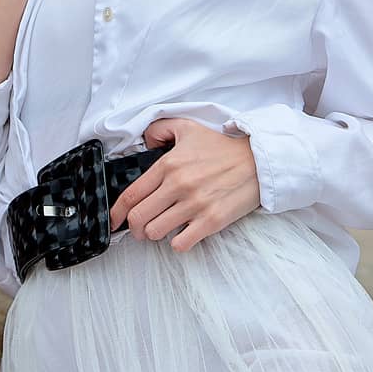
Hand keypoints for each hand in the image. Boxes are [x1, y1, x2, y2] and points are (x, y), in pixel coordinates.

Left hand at [109, 118, 261, 253]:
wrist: (258, 160)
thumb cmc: (223, 148)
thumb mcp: (188, 128)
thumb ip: (159, 129)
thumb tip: (145, 142)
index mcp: (169, 165)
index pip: (131, 194)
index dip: (116, 212)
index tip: (114, 221)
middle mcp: (178, 185)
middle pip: (138, 218)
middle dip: (134, 227)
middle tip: (139, 228)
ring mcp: (195, 205)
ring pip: (155, 232)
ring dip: (155, 234)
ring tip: (162, 228)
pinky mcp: (211, 221)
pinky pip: (180, 244)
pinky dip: (177, 243)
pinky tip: (182, 234)